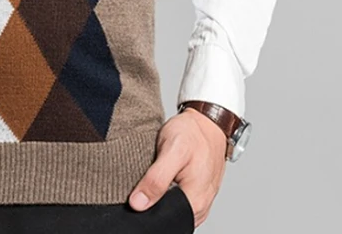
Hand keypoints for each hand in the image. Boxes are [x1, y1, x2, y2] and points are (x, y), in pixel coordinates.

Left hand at [127, 107, 227, 227]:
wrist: (207, 122)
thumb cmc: (192, 133)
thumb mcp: (172, 150)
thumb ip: (156, 179)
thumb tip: (138, 204)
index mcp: (194, 202)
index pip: (162, 219)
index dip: (144, 209)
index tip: (134, 193)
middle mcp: (198, 207)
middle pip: (165, 216)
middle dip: (150, 203)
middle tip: (143, 179)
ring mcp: (197, 202)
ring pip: (168, 209)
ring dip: (156, 196)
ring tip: (153, 175)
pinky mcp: (193, 195)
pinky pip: (173, 201)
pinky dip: (163, 191)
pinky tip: (159, 178)